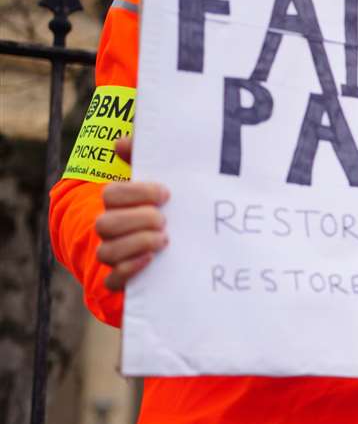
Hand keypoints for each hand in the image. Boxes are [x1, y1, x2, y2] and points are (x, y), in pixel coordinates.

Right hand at [93, 136, 170, 290]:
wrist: (188, 242)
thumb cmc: (170, 204)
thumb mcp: (165, 179)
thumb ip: (145, 155)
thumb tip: (120, 143)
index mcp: (118, 203)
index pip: (111, 194)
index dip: (136, 193)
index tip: (166, 193)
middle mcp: (111, 228)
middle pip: (105, 224)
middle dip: (137, 220)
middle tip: (164, 219)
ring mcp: (115, 254)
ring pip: (107, 253)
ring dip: (136, 244)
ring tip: (164, 239)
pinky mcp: (123, 279)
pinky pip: (112, 281)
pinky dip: (129, 271)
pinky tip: (151, 259)